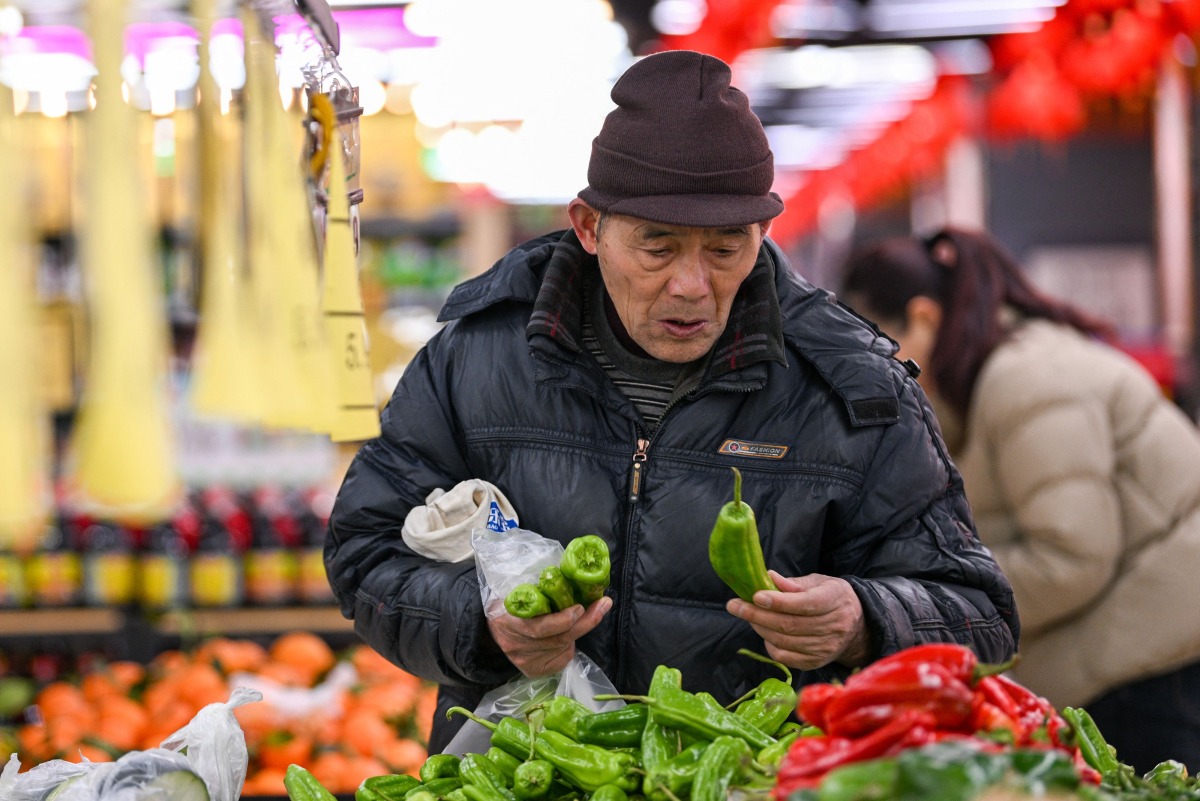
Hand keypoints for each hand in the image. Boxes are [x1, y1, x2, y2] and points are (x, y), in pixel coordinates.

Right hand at [488, 596, 612, 676]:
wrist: (488, 632)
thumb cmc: (507, 605)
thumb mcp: (515, 592)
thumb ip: (537, 590)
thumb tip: (570, 580)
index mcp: (509, 621)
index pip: (540, 628)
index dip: (563, 620)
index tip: (580, 607)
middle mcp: (517, 646)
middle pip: (559, 638)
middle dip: (585, 622)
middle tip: (602, 606)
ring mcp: (525, 661)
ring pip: (563, 647)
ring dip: (577, 631)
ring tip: (580, 617)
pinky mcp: (533, 671)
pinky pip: (561, 659)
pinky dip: (569, 647)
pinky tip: (567, 636)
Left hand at [726, 571, 870, 669]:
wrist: (856, 627)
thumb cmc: (831, 598)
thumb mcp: (819, 582)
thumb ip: (794, 583)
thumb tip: (769, 577)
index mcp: (835, 600)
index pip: (805, 604)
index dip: (779, 601)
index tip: (755, 595)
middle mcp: (833, 626)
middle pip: (790, 624)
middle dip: (757, 615)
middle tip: (735, 605)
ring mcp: (825, 648)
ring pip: (784, 641)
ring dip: (760, 628)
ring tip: (746, 614)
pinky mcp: (816, 662)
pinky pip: (785, 657)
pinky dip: (769, 645)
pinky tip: (764, 632)